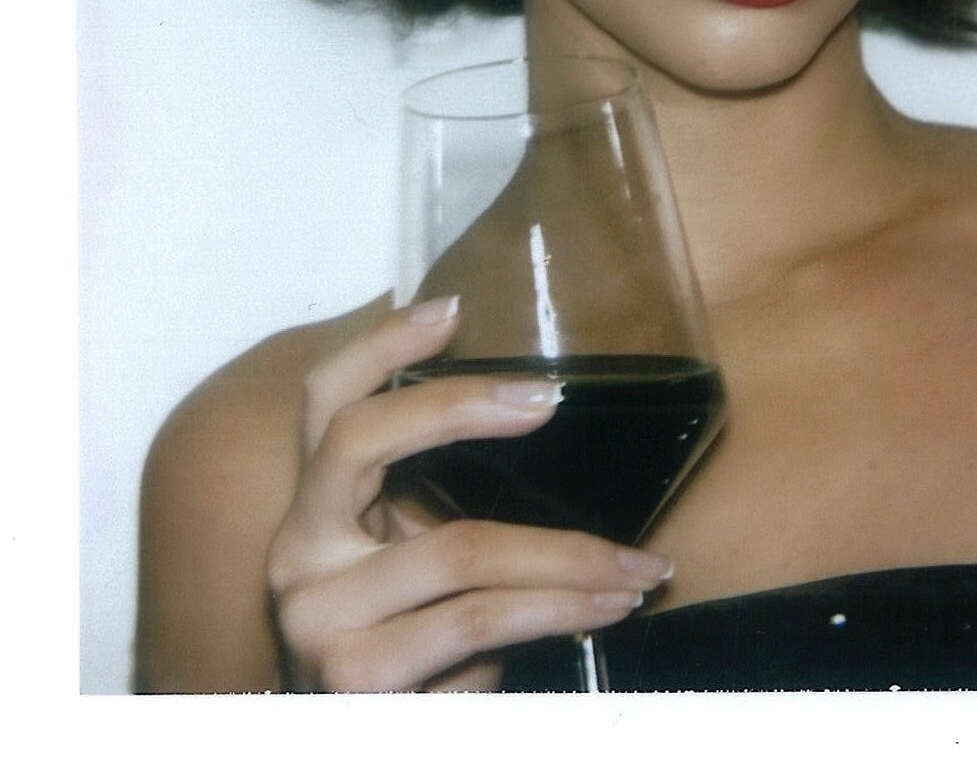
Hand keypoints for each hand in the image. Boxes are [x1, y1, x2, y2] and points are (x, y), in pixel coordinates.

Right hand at [265, 298, 672, 690]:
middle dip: (462, 405)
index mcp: (311, 511)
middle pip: (362, 440)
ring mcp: (319, 618)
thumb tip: (544, 423)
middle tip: (550, 401)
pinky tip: (601, 610)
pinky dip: (556, 610)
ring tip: (639, 563)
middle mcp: (296, 555)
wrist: (364, 752)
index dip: (378, 344)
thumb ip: (440, 508)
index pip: (324, 401)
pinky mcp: (357, 681)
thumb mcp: (411, 569)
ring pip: (460, 546)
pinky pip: (480, 620)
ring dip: (569, 553)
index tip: (451, 306)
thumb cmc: (406, 653)